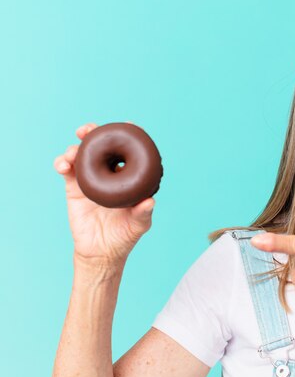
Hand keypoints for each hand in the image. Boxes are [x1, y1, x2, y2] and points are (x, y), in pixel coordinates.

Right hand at [53, 123, 154, 265]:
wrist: (101, 252)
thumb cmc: (124, 236)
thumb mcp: (138, 225)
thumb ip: (143, 214)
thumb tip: (150, 201)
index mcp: (127, 178)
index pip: (128, 153)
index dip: (127, 136)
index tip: (127, 124)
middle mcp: (109, 174)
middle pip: (101, 146)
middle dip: (94, 133)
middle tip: (89, 129)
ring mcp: (90, 179)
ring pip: (81, 154)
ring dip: (75, 146)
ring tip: (74, 151)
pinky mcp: (73, 187)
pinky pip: (66, 169)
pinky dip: (62, 162)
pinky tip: (64, 165)